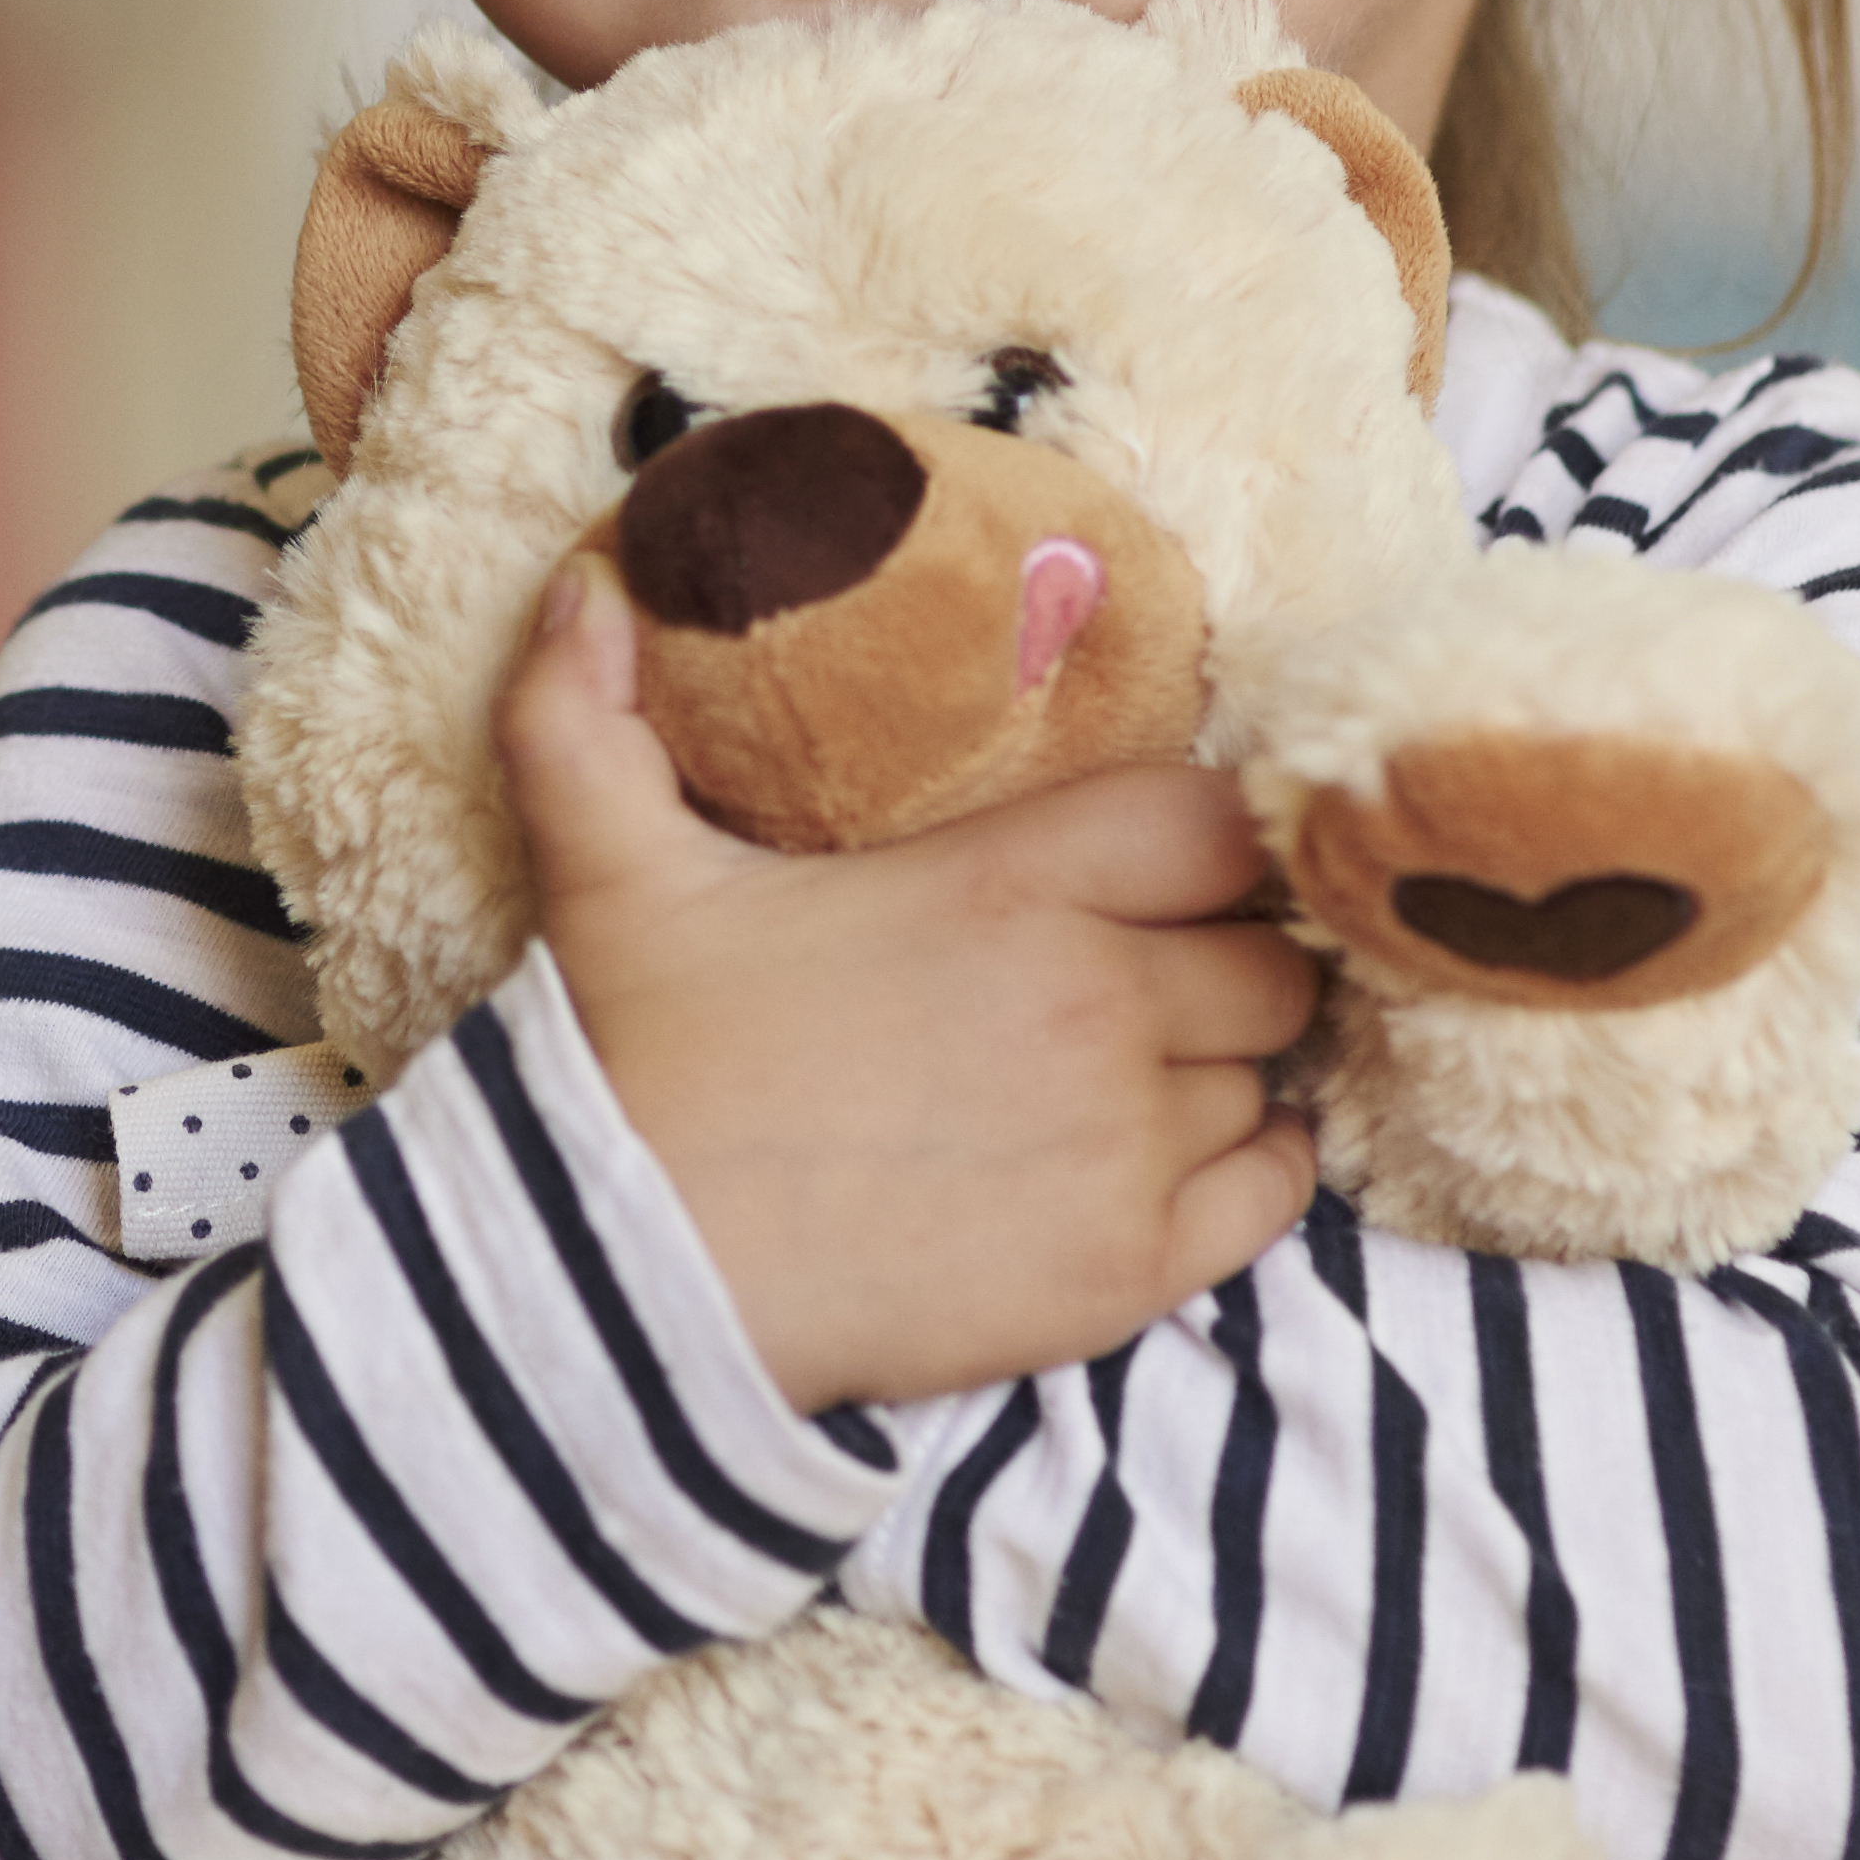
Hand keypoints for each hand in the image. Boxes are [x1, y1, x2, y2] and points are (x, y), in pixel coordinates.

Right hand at [501, 557, 1321, 1414]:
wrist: (628, 1278)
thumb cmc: (637, 1066)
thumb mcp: (606, 869)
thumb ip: (587, 709)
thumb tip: (586, 581)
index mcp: (1010, 884)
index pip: (1216, 825)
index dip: (1211, 842)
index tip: (1168, 868)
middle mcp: (1099, 1003)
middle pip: (1263, 958)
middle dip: (1218, 962)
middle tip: (1135, 981)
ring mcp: (1127, 1143)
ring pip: (1263, 1076)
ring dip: (1216, 1073)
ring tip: (1126, 1081)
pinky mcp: (1130, 1266)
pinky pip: (1274, 1195)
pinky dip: (1249, 1173)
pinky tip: (1173, 1162)